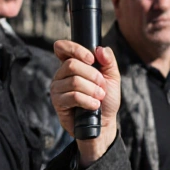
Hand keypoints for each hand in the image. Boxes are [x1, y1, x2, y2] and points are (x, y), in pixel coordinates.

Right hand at [51, 40, 120, 166]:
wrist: (104, 122)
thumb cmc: (105, 99)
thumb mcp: (112, 77)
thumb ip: (108, 61)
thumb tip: (100, 49)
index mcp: (72, 64)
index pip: (62, 48)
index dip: (75, 49)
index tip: (92, 59)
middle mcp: (61, 74)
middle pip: (72, 64)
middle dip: (93, 76)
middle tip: (101, 86)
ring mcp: (57, 88)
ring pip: (74, 81)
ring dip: (93, 90)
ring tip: (99, 97)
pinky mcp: (58, 102)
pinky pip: (73, 96)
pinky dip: (88, 101)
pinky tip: (94, 105)